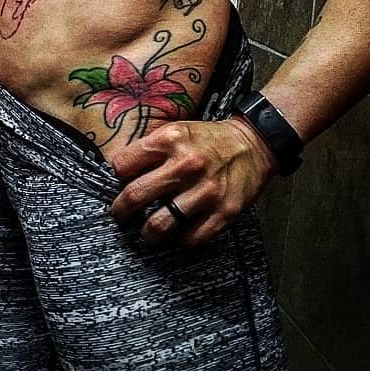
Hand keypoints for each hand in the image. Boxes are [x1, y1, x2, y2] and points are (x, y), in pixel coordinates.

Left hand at [108, 115, 277, 248]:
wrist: (253, 144)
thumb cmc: (209, 140)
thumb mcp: (176, 130)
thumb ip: (149, 149)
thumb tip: (118, 174)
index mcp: (171, 139)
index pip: (122, 164)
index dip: (117, 176)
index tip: (118, 184)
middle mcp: (187, 164)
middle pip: (136, 196)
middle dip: (121, 210)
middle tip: (120, 214)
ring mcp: (206, 190)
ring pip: (160, 225)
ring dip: (147, 233)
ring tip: (147, 231)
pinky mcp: (224, 211)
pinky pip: (191, 239)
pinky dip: (180, 240)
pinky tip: (178, 233)